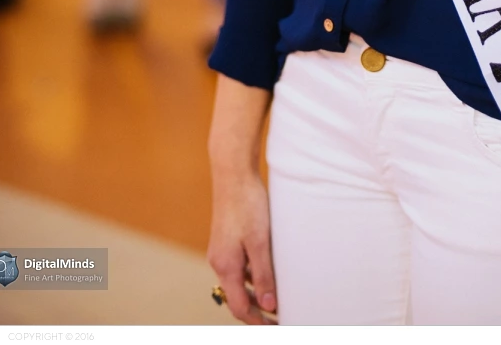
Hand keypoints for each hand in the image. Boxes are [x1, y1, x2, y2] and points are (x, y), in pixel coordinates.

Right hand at [207, 170, 276, 324]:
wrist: (233, 174)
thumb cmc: (247, 204)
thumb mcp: (259, 241)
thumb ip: (263, 275)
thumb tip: (269, 306)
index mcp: (225, 266)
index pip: (239, 308)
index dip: (258, 321)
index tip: (277, 327)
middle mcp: (219, 262)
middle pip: (237, 298)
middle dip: (257, 311)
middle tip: (280, 318)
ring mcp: (221, 251)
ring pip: (238, 283)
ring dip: (256, 294)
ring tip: (278, 300)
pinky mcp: (226, 241)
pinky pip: (238, 268)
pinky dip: (252, 277)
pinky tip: (268, 273)